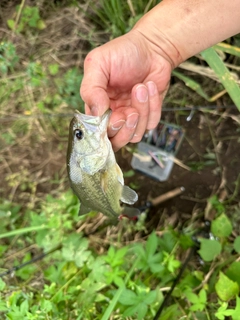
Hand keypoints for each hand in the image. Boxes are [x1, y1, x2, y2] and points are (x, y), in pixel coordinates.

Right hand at [80, 29, 171, 150]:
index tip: (114, 115)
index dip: (105, 130)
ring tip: (141, 87)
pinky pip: (151, 124)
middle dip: (125, 128)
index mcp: (96, 107)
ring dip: (141, 111)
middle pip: (115, 142)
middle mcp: (112, 116)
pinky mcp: (149, 116)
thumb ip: (91, 88)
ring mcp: (131, 118)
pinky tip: (150, 86)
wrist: (152, 47)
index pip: (96, 133)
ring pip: (135, 135)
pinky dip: (153, 105)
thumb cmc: (122, 53)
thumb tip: (96, 114)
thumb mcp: (98, 63)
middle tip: (130, 110)